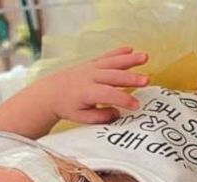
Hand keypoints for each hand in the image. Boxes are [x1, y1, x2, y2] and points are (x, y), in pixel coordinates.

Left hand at [31, 46, 148, 124]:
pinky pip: (106, 56)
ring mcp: (90, 68)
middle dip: (131, 78)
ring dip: (129, 60)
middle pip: (113, 76)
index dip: (124, 100)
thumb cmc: (67, 106)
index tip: (136, 105)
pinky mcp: (91, 63)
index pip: (109, 95)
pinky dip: (118, 52)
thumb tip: (117, 113)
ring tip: (145, 57)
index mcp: (86, 92)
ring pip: (112, 63)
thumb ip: (100, 116)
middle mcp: (89, 77)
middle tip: (146, 80)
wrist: (50, 92)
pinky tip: (131, 49)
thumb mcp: (82, 117)